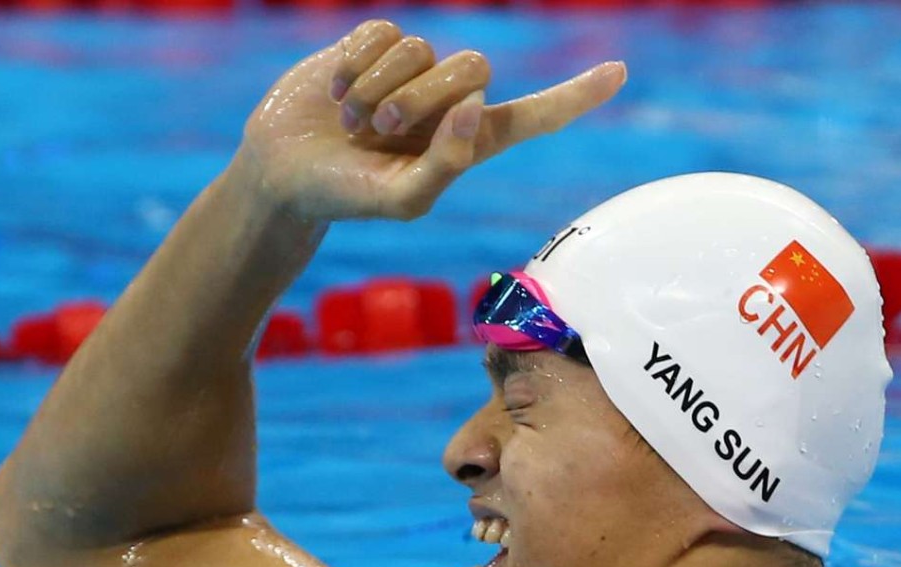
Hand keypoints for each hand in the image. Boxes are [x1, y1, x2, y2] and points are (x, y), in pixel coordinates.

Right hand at [233, 20, 625, 222]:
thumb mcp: (400, 200)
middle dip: (421, 98)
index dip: (572, 96)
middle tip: (380, 130)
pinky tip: (335, 91)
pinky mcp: (374, 45)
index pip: (532, 117)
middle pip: (472, 67)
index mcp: (467, 143)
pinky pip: (384, 32)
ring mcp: (412, 69)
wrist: (284, 171)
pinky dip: (357, 64)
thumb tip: (476, 106)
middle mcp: (447, 101)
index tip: (617, 72)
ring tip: (352, 121)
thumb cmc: (346, 194)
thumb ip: (446, 164)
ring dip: (381, 87)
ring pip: (423, 46)